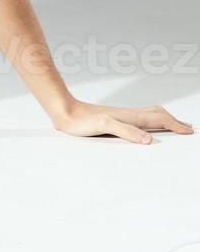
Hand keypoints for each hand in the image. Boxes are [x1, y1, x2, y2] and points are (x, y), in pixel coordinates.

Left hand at [51, 100, 192, 143]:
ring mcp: (120, 116)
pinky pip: (137, 119)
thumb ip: (125, 130)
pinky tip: (143, 128)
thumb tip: (148, 140)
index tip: (189, 131)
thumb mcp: (104, 125)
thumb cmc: (81, 120)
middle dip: (174, 121)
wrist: (63, 112)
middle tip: (187, 128)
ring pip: (148, 115)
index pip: (159, 119)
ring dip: (164, 119)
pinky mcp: (112, 119)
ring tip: (172, 125)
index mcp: (130, 117)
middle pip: (157, 114)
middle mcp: (128, 115)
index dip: (175, 125)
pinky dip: (149, 122)